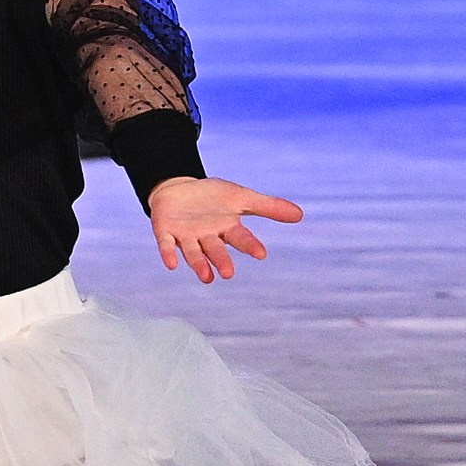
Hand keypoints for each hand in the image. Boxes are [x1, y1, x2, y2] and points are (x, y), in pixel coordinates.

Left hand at [149, 175, 305, 283]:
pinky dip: (170, 254)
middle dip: (222, 261)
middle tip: (228, 274)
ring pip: (194, 253)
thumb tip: (300, 215)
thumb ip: (269, 207)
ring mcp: (186, 236)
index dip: (250, 246)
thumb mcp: (242, 197)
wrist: (177, 188)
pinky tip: (172, 264)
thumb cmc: (212, 197)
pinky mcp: (165, 231)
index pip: (241, 238)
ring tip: (207, 277)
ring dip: (199, 264)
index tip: (261, 254)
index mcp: (227, 229)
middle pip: (216, 250)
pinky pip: (167, 245)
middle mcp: (207, 237)